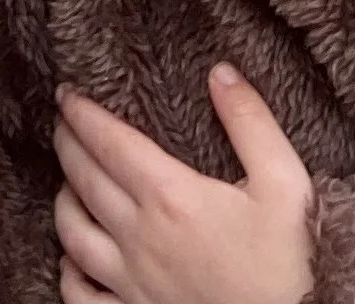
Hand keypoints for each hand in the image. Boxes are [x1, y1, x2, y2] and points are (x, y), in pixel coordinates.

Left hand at [52, 70, 314, 303]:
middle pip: (83, 180)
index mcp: (172, 198)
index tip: (67, 93)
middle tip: (63, 121)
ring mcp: (131, 285)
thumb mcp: (285, 183)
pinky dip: (67, 272)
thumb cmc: (292, 264)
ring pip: (73, 236)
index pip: (109, 143)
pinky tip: (71, 257)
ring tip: (67, 180)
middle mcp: (141, 240)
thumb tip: (220, 73)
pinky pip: (80, 297)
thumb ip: (251, 122)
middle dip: (67, 143)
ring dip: (63, 200)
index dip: (82, 114)